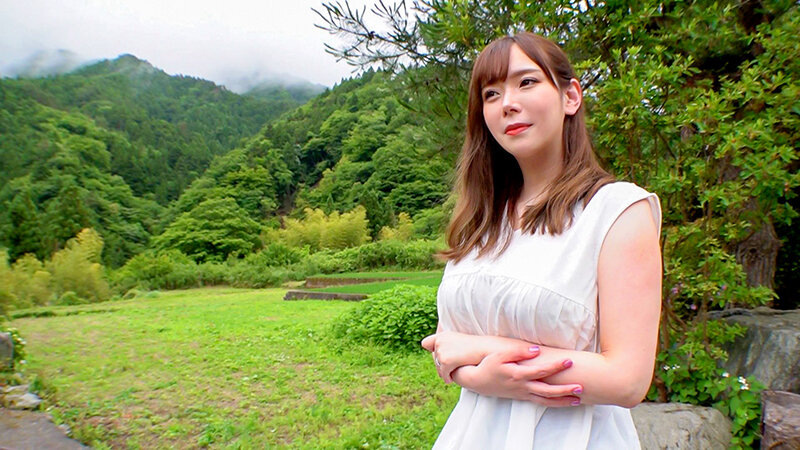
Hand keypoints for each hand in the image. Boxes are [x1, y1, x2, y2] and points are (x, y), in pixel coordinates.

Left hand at [422, 331, 495, 382]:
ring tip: (449, 376)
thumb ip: (448, 345)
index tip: (439, 356)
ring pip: (438, 368)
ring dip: (443, 373)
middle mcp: (439, 341)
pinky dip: (447, 378)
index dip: (432, 350)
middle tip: (448, 370)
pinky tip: (450, 381)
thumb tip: (440, 357)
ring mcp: (441, 351)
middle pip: (434, 359)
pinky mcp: (445, 361)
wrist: (485, 348)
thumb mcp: (459, 341)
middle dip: (440, 365)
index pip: (426, 343)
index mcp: (442, 335)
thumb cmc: (475, 346)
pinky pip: (443, 374)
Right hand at [452, 345, 582, 406]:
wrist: (477, 381)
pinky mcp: (522, 397)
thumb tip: (537, 349)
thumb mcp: (499, 355)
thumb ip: (518, 352)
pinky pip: (541, 403)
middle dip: (564, 390)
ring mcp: (523, 394)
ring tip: (578, 399)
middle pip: (547, 391)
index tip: (569, 361)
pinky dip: (554, 403)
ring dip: (562, 401)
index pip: (541, 371)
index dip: (555, 366)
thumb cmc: (489, 365)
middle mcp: (522, 387)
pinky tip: (563, 402)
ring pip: (546, 401)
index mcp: (518, 375)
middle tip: (580, 387)